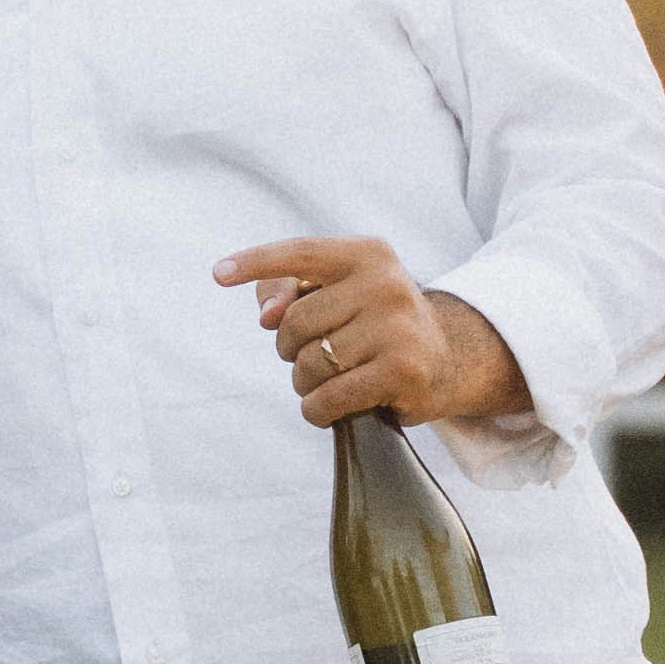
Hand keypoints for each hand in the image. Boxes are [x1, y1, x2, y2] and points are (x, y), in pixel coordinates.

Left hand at [208, 235, 525, 429]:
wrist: (446, 360)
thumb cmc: (375, 324)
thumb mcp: (338, 295)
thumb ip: (290, 292)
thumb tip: (267, 315)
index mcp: (368, 254)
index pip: (300, 253)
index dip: (256, 263)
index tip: (218, 273)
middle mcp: (386, 284)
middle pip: (295, 322)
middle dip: (288, 349)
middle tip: (307, 357)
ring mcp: (398, 327)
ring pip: (309, 363)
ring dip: (304, 383)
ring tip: (324, 382)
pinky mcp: (402, 371)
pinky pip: (329, 397)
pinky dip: (316, 409)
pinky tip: (327, 408)